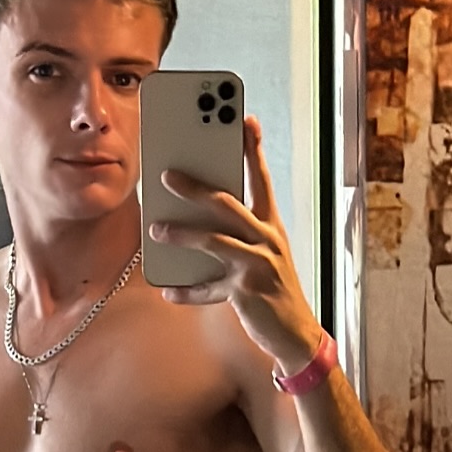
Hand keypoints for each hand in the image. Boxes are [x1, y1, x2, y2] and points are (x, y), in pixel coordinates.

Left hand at [150, 116, 323, 374]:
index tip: (245, 118)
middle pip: (228, 204)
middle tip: (167, 174)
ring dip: (183, 234)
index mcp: (270, 225)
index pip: (261, 179)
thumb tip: (188, 215)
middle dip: (197, 187)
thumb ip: (232, 233)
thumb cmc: (271, 288)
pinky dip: (187, 291)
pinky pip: (210, 287)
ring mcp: (259, 265)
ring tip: (155, 229)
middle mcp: (268, 240)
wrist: (295, 333)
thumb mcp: (258, 254)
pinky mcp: (248, 291)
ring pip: (216, 241)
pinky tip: (167, 290)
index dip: (253, 149)